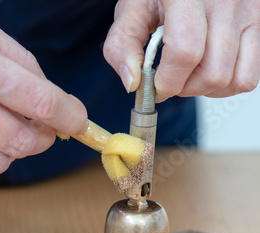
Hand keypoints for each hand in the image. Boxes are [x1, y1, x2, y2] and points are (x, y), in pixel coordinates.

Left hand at [103, 0, 259, 101]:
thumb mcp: (131, 10)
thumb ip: (121, 45)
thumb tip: (132, 83)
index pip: (185, 51)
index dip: (167, 80)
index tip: (153, 86)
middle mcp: (223, 1)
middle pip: (212, 72)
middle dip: (184, 89)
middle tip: (168, 80)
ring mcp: (247, 12)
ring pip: (232, 79)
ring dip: (204, 90)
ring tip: (186, 75)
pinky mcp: (258, 24)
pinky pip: (249, 76)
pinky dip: (226, 86)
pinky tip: (206, 72)